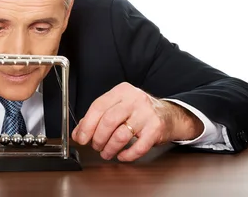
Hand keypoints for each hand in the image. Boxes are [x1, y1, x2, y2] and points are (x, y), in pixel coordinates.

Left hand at [71, 82, 202, 161]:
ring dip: (110, 148)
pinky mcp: (156, 128)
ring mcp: (146, 113)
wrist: (169, 114)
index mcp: (121, 91)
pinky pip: (138, 147)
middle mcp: (134, 99)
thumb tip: (78, 133)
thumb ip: (97, 118)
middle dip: (97, 138)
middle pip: (108, 121)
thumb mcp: (118, 107)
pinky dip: (127, 155)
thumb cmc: (139, 111)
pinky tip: (122, 156)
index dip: (86, 125)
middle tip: (95, 146)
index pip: (98, 107)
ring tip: (106, 153)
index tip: (81, 137)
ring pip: (121, 135)